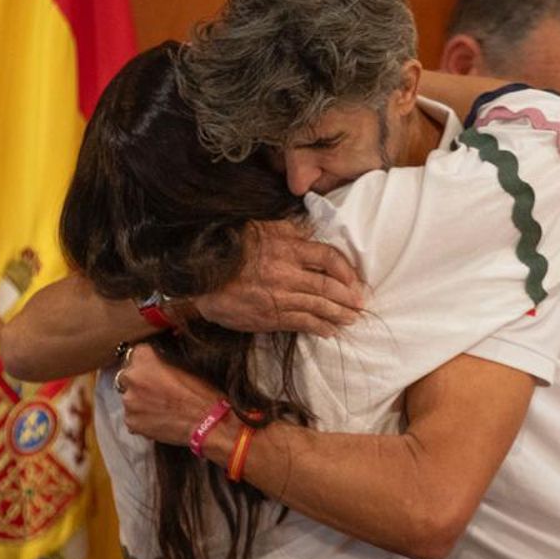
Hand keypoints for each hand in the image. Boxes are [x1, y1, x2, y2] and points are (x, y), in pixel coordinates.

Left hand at [119, 343, 224, 445]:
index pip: (136, 353)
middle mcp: (132, 376)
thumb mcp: (183, 365)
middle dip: (138, 381)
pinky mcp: (131, 421)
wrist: (206, 422)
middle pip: (127, 375)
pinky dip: (141, 417)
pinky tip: (158, 419)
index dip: (147, 362)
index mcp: (144, 357)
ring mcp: (129, 401)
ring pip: (129, 397)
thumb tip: (156, 362)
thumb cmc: (201, 392)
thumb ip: (161, 361)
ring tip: (159, 407)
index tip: (154, 369)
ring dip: (139, 400)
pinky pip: (132, 416)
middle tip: (156, 389)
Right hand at [194, 219, 365, 335]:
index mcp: (287, 248)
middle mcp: (287, 274)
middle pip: (328, 287)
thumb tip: (311, 232)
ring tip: (351, 319)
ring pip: (318, 308)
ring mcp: (279, 298)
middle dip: (348, 298)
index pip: (328, 258)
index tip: (354, 279)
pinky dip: (319, 328)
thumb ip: (288, 230)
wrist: (200, 276)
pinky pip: (301, 323)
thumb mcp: (260, 227)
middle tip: (360, 304)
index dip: (345, 270)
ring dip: (338, 315)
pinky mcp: (268, 317)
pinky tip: (330, 331)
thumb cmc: (230, 247)